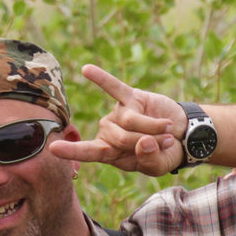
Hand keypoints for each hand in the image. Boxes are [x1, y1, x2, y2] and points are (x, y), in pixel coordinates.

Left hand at [48, 64, 184, 175]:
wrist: (182, 135)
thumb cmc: (164, 154)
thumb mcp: (157, 166)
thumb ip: (149, 159)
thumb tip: (143, 142)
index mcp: (109, 152)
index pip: (88, 152)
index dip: (72, 151)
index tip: (53, 148)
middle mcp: (108, 131)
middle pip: (119, 138)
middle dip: (146, 143)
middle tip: (166, 143)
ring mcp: (117, 113)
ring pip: (128, 121)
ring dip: (153, 128)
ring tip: (168, 130)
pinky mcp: (130, 97)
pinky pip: (114, 87)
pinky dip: (102, 79)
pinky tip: (86, 69)